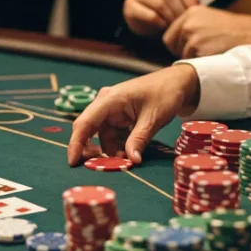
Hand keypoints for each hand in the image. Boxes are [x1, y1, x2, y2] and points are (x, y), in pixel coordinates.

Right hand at [67, 64, 200, 165]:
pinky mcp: (117, 115)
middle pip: (88, 130)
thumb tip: (131, 160)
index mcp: (110, 99)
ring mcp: (110, 109)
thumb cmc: (165, 94)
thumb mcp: (153, 119)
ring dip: (109, 150)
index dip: (76, 144)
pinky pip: (110, 134)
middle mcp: (105, 103)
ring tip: (125, 159)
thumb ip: (139, 139)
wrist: (177, 82)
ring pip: (101, 135)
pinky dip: (117, 145)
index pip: (85, 123)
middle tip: (99, 168)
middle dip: (91, 150)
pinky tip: (128, 151)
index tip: (72, 163)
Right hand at [123, 0, 198, 35]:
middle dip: (179, 10)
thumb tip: (201, 5)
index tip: (194, 12)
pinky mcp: (129, 5)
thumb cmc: (167, 10)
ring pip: (159, 4)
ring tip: (174, 25)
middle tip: (184, 22)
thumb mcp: (179, 1)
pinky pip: (148, 14)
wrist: (147, 22)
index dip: (188, 0)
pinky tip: (163, 27)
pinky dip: (158, 22)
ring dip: (169, 17)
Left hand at [163, 7, 250, 57]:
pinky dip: (204, 66)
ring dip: (196, 60)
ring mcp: (193, 36)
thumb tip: (176, 43)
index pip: (168, 37)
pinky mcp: (200, 50)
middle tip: (205, 52)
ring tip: (215, 53)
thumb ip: (192, 27)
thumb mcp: (210, 20)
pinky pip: (193, 65)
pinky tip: (217, 58)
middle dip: (185, 53)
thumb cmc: (236, 31)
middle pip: (172, 47)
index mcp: (190, 13)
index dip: (179, 45)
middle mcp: (188, 23)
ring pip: (183, 57)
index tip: (193, 48)